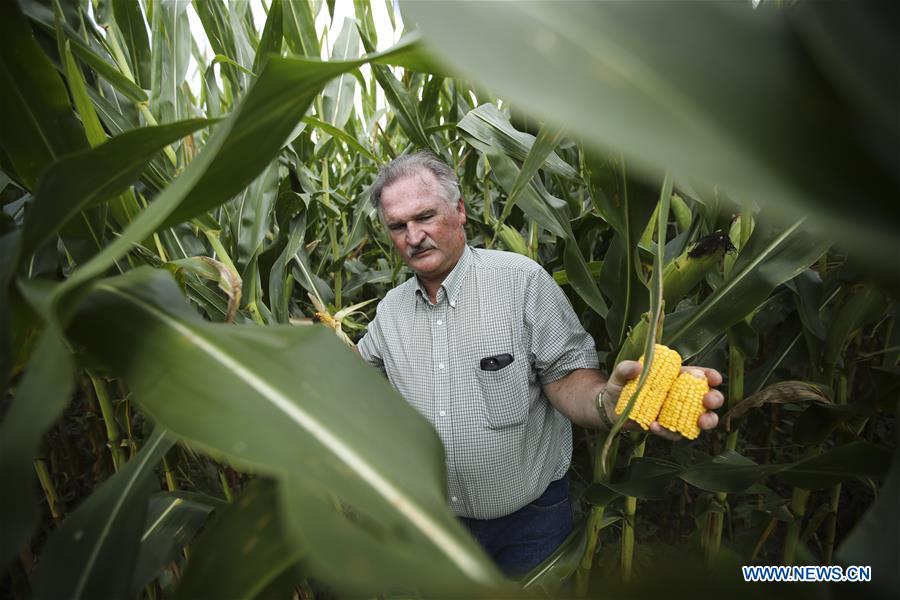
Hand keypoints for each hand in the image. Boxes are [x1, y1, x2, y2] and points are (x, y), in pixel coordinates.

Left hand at [601, 361, 723, 440]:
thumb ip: (625, 369)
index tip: (714, 378)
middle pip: (707, 398)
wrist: (609, 409)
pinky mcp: (667, 429)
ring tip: (700, 422)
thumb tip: (636, 366)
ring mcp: (675, 414)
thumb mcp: (620, 375)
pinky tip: (653, 426)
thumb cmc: (620, 387)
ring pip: (700, 419)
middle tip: (708, 400)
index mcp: (675, 378)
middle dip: (714, 399)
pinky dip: (667, 432)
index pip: (699, 375)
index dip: (710, 376)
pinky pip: (674, 434)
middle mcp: (680, 396)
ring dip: (706, 420)